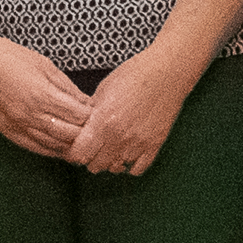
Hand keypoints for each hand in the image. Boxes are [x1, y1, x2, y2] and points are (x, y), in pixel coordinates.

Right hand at [0, 31, 94, 160]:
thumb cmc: (9, 58)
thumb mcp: (45, 65)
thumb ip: (67, 87)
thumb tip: (87, 102)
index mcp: (42, 96)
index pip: (78, 116)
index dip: (92, 116)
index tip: (99, 113)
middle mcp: (31, 116)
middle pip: (69, 135)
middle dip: (85, 132)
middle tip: (95, 129)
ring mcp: (18, 126)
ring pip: (53, 146)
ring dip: (70, 144)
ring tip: (82, 139)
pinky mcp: (8, 132)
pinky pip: (35, 148)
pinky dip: (51, 150)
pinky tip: (61, 147)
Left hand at [65, 49, 196, 176]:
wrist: (167, 72)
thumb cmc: (135, 75)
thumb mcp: (103, 90)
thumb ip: (91, 113)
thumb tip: (81, 127)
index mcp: (103, 121)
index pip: (79, 154)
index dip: (75, 152)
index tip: (77, 146)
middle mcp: (119, 137)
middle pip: (95, 166)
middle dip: (90, 158)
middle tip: (94, 147)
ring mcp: (138, 143)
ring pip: (115, 169)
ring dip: (110, 161)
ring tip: (111, 148)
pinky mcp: (154, 145)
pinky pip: (136, 169)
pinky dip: (130, 165)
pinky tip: (128, 152)